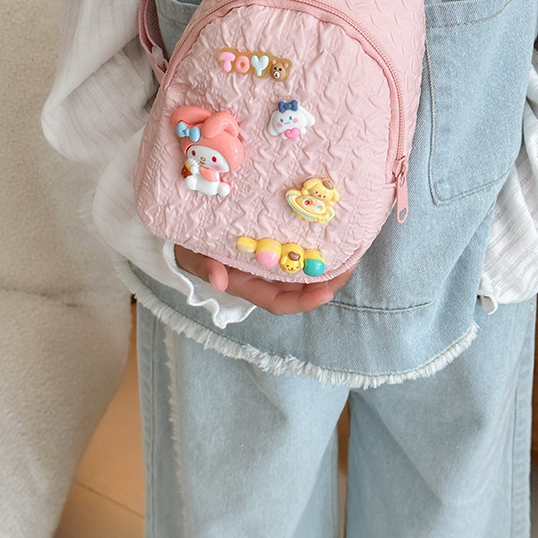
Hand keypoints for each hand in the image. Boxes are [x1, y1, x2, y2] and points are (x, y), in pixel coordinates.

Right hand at [174, 245, 353, 315]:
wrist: (185, 234)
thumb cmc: (190, 247)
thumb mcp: (194, 256)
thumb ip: (206, 267)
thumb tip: (218, 281)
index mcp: (248, 285)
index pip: (281, 302)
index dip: (305, 301)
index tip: (327, 292)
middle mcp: (263, 279)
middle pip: (300, 289)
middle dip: (327, 282)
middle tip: (351, 265)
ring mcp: (269, 263)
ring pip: (303, 272)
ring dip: (327, 266)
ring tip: (351, 252)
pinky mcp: (272, 246)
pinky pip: (298, 252)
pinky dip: (315, 248)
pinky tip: (332, 236)